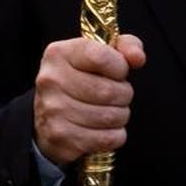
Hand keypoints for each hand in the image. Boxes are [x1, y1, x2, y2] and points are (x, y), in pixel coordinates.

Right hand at [33, 34, 146, 167]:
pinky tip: (106, 128)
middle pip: (108, 91)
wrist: (48, 114)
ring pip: (110, 117)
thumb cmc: (82, 78)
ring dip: (121, 115)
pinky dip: (115, 135)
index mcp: (59, 53)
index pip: (101, 57)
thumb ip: (125, 46)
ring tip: (112, 110)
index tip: (119, 72)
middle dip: (124, 94)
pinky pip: (106, 139)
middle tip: (119, 95)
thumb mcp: (101, 52)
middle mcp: (51, 80)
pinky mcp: (60, 137)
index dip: (120, 67)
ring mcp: (53, 110)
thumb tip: (137, 58)